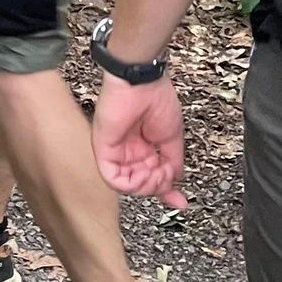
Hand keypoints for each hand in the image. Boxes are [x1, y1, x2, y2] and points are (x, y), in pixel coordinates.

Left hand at [91, 74, 187, 207]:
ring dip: (146, 186)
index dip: (164, 191)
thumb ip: (173, 163)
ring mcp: (115, 150)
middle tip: (167, 178)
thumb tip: (176, 181)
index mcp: (142, 147)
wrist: (143, 81)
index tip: (179, 200)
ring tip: (158, 175)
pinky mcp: (102, 148)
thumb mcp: (171, 138)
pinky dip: (131, 183)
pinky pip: (112, 178)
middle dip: (158, 186)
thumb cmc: (156, 99)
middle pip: (140, 183)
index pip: (150, 177)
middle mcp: (127, 151)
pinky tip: (145, 175)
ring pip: (126, 184)